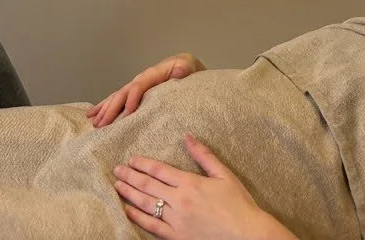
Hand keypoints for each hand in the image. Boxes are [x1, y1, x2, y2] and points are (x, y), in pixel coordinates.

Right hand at [88, 54, 204, 126]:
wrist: (188, 69)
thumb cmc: (188, 70)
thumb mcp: (188, 66)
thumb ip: (184, 68)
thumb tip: (180, 70)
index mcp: (153, 74)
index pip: (139, 86)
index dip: (132, 98)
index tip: (127, 114)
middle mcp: (141, 79)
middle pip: (123, 93)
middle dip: (111, 108)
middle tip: (102, 124)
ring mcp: (137, 87)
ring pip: (117, 97)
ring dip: (104, 110)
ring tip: (94, 123)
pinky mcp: (136, 94)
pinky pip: (118, 101)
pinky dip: (105, 107)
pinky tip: (93, 116)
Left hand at [113, 134, 295, 239]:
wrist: (247, 235)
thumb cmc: (238, 204)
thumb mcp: (224, 174)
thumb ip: (204, 155)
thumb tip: (188, 136)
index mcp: (190, 183)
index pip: (159, 170)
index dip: (143, 164)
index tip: (131, 159)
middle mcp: (179, 201)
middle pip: (148, 185)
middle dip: (130, 176)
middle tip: (117, 170)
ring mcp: (176, 220)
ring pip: (146, 204)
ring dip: (130, 194)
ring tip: (117, 186)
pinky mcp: (176, 237)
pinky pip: (152, 227)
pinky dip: (138, 218)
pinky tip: (128, 211)